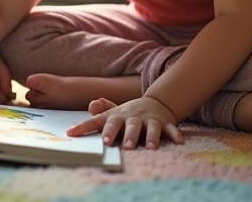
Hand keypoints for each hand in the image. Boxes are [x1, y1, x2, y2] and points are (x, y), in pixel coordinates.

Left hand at [66, 96, 185, 149]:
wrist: (155, 103)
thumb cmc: (128, 114)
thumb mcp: (113, 112)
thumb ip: (101, 111)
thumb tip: (91, 105)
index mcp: (117, 116)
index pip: (99, 121)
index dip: (86, 126)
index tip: (73, 133)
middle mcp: (133, 117)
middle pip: (129, 125)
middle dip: (126, 135)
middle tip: (122, 145)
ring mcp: (150, 120)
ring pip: (150, 128)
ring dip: (150, 137)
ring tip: (150, 147)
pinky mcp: (165, 123)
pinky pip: (171, 129)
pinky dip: (175, 134)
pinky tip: (179, 142)